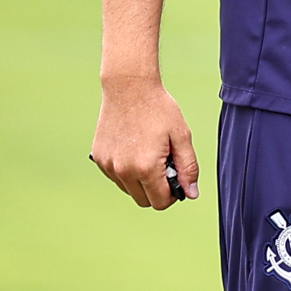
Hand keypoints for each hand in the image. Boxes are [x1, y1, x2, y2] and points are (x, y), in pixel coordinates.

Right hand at [92, 75, 198, 208]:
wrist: (129, 87)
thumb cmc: (158, 109)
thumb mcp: (182, 137)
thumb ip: (188, 168)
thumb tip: (191, 194)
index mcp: (146, 167)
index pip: (160, 203)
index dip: (173, 195)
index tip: (176, 180)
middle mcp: (123, 170)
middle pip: (144, 201)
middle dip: (157, 190)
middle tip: (165, 166)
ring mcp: (108, 165)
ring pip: (129, 190)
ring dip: (141, 182)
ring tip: (149, 156)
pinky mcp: (99, 158)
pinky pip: (116, 177)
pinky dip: (127, 172)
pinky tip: (135, 151)